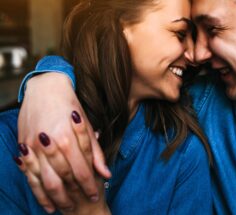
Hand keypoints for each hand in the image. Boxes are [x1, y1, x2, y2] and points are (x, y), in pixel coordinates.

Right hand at [17, 73, 110, 210]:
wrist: (45, 88)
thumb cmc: (70, 105)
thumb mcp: (88, 125)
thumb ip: (96, 152)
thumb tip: (106, 173)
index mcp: (68, 139)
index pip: (81, 171)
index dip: (89, 186)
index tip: (95, 195)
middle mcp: (49, 144)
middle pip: (62, 179)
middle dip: (72, 195)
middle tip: (79, 205)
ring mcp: (33, 146)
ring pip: (44, 181)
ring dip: (54, 198)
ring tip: (64, 208)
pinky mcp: (23, 146)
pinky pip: (29, 175)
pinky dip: (37, 191)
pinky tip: (45, 202)